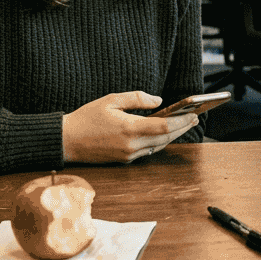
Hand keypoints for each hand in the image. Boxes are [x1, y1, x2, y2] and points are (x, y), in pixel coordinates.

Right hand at [62, 91, 198, 163]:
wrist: (67, 141)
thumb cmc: (87, 118)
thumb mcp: (111, 100)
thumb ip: (137, 99)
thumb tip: (158, 101)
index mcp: (129, 128)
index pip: (164, 126)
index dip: (181, 121)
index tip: (193, 114)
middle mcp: (131, 145)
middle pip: (165, 138)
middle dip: (181, 128)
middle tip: (194, 118)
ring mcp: (128, 155)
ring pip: (157, 146)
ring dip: (171, 135)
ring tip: (182, 124)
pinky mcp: (124, 160)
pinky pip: (147, 151)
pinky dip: (157, 141)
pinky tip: (163, 132)